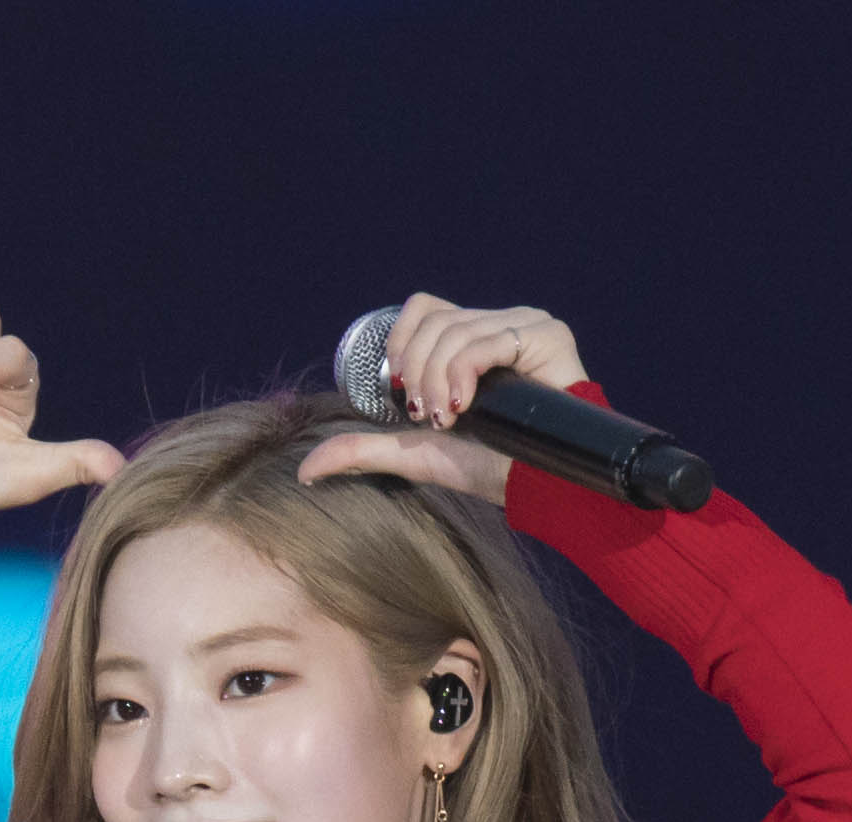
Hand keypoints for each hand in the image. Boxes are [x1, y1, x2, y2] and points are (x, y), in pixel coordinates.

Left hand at [298, 294, 589, 506]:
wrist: (531, 483)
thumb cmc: (482, 466)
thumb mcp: (411, 454)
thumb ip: (360, 452)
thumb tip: (305, 471)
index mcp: (469, 337)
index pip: (422, 308)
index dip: (401, 343)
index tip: (403, 394)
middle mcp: (497, 322)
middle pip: (434, 321)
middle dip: (418, 373)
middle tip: (429, 416)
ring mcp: (524, 325)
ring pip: (455, 331)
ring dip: (439, 382)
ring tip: (449, 419)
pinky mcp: (546, 336)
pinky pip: (487, 339)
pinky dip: (465, 373)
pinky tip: (467, 405)